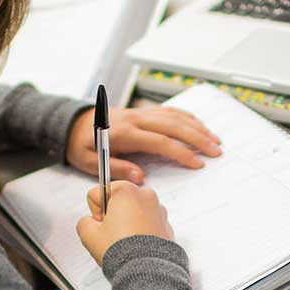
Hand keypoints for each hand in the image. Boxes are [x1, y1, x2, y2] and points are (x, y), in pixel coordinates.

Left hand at [67, 107, 221, 183]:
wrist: (72, 123)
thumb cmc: (81, 145)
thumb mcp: (90, 162)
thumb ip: (115, 168)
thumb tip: (139, 177)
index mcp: (124, 133)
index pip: (160, 142)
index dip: (181, 152)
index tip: (197, 163)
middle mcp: (136, 119)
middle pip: (174, 126)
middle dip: (198, 138)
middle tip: (216, 151)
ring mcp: (141, 113)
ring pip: (175, 116)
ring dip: (197, 127)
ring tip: (215, 140)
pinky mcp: (143, 111)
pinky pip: (169, 111)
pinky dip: (187, 117)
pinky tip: (200, 126)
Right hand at [76, 181, 173, 264]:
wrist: (146, 271)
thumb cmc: (122, 251)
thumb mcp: (88, 235)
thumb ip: (84, 222)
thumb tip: (90, 222)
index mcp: (126, 190)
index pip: (98, 193)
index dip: (95, 211)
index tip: (101, 225)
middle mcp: (146, 195)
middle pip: (118, 201)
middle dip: (113, 216)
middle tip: (112, 234)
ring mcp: (158, 210)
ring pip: (133, 213)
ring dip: (127, 223)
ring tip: (125, 242)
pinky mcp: (166, 224)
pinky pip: (147, 224)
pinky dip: (141, 231)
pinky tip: (136, 245)